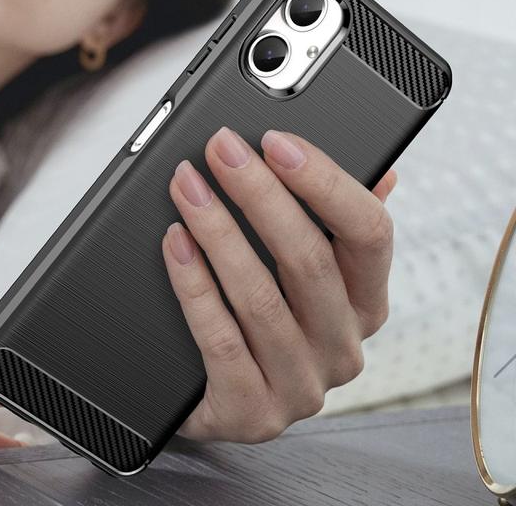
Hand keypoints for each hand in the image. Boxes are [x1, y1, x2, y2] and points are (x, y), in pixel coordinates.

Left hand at [162, 127, 396, 442]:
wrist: (210, 394)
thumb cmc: (257, 314)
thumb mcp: (302, 267)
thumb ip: (334, 220)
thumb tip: (380, 170)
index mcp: (365, 300)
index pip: (370, 232)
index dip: (324, 180)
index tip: (276, 140)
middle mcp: (342, 346)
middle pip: (309, 259)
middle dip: (258, 194)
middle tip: (219, 149)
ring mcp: (300, 385)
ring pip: (260, 297)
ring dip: (218, 231)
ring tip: (186, 186)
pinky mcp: (253, 413)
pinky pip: (220, 340)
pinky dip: (193, 285)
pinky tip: (174, 243)